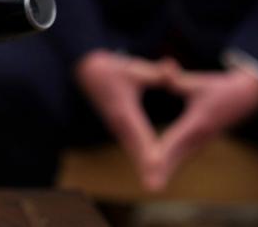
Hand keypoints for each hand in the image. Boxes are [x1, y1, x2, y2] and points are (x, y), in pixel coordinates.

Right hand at [75, 50, 176, 187]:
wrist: (85, 70)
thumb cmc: (111, 68)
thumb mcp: (134, 68)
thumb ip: (156, 73)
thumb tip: (172, 70)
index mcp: (124, 111)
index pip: (140, 134)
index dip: (148, 150)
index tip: (156, 166)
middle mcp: (119, 124)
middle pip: (136, 151)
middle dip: (147, 169)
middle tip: (155, 188)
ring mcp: (117, 128)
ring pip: (134, 152)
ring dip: (144, 169)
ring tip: (155, 186)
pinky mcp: (119, 129)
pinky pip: (133, 148)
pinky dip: (142, 161)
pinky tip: (151, 172)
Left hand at [148, 67, 257, 190]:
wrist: (245, 97)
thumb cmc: (218, 88)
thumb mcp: (198, 82)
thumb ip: (178, 80)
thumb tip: (165, 71)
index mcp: (198, 122)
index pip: (176, 139)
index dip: (164, 152)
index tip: (152, 164)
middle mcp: (200, 136)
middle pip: (178, 156)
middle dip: (164, 171)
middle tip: (151, 187)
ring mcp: (202, 141)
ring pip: (181, 159)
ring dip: (168, 172)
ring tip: (153, 185)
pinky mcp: (201, 142)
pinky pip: (184, 156)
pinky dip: (173, 165)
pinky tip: (161, 174)